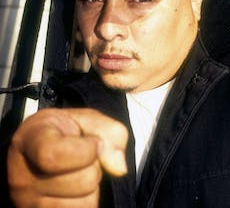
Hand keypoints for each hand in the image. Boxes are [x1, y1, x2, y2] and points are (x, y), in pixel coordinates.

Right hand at [7, 108, 127, 207]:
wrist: (39, 149)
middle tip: (80, 156)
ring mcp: (29, 204)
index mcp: (30, 140)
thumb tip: (119, 168)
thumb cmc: (63, 131)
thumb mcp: (85, 118)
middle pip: (84, 181)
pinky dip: (87, 201)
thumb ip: (108, 132)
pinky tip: (74, 189)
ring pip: (87, 202)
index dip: (86, 150)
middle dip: (94, 166)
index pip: (53, 156)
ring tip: (75, 172)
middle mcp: (22, 176)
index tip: (93, 141)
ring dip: (91, 187)